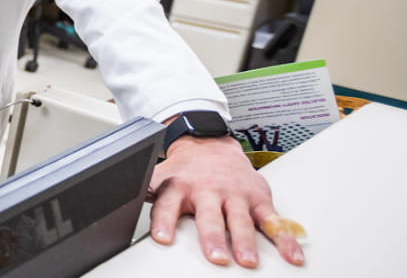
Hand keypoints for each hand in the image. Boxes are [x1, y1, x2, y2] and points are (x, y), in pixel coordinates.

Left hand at [147, 135, 304, 267]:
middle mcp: (209, 191)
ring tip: (247, 260)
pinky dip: (284, 239)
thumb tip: (116, 201)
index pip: (168, 205)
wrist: (211, 145)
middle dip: (212, 237)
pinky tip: (290, 255)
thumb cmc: (186, 171)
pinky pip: (273, 221)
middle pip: (210, 217)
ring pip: (241, 220)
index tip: (162, 238)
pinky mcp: (258, 199)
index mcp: (181, 187)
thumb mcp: (161, 178)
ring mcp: (235, 196)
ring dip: (244, 241)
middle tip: (215, 256)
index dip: (164, 221)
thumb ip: (145, 192)